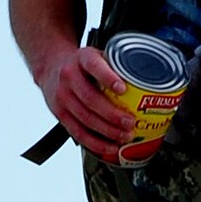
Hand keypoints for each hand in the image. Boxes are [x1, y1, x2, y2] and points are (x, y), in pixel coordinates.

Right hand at [38, 43, 135, 160]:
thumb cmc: (81, 64)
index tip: (123, 88)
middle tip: (131, 122)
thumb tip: (148, 80)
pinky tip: (110, 145)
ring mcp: (62, 97)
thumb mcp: (97, 55)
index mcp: (82, 59)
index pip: (94, 66)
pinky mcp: (60, 114)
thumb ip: (116, 67)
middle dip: (112, 114)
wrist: (51, 67)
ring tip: (124, 136)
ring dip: (107, 131)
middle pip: (90, 99)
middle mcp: (69, 77)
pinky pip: (78, 132)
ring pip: (85, 118)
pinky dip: (95, 142)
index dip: (108, 78)